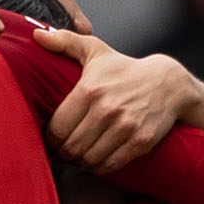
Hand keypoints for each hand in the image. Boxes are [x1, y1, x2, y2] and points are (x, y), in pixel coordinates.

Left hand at [36, 28, 194, 173]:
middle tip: (62, 151)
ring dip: (79, 162)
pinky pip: (109, 165)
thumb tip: (36, 35)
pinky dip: (98, 168)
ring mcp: (124, 127)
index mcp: (90, 89)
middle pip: (71, 147)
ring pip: (88, 159)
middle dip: (63, 153)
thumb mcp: (96, 50)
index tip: (52, 138)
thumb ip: (65, 41)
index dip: (50, 138)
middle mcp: (106, 109)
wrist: (168, 83)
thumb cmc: (124, 68)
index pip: (57, 127)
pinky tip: (95, 160)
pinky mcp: (139, 142)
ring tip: (77, 156)